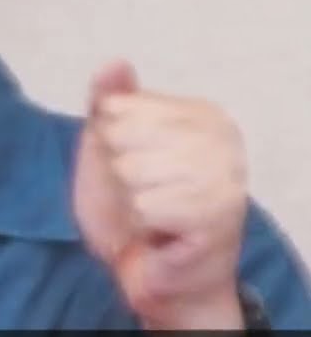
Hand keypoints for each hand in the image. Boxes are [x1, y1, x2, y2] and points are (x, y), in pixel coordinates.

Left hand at [72, 59, 247, 336]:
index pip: (121, 107)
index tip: (135, 165)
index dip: (111, 143)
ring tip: (153, 214)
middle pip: (125, 137)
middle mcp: (224, 138)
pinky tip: (162, 232)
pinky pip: (146, 205)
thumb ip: (110, 105)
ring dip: (132, 201)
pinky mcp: (218, 214)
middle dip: (120, 173)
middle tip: (144, 194)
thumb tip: (114, 62)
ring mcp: (227, 175)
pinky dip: (142, 224)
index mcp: (203, 114)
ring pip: (134, 171)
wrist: (157, 275)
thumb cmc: (136, 211)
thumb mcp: (110, 150)